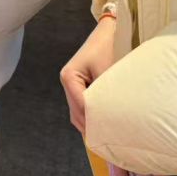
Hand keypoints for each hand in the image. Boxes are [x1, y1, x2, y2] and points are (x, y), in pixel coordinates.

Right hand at [60, 16, 116, 134]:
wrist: (107, 34)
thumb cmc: (106, 48)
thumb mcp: (106, 71)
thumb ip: (104, 93)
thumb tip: (109, 116)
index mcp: (69, 76)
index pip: (80, 104)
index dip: (93, 118)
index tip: (107, 132)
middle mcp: (67, 81)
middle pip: (76, 111)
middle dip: (90, 125)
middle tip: (106, 141)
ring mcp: (71, 85)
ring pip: (77, 112)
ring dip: (90, 123)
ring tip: (104, 138)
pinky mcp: (78, 87)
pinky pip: (81, 107)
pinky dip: (90, 117)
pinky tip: (101, 126)